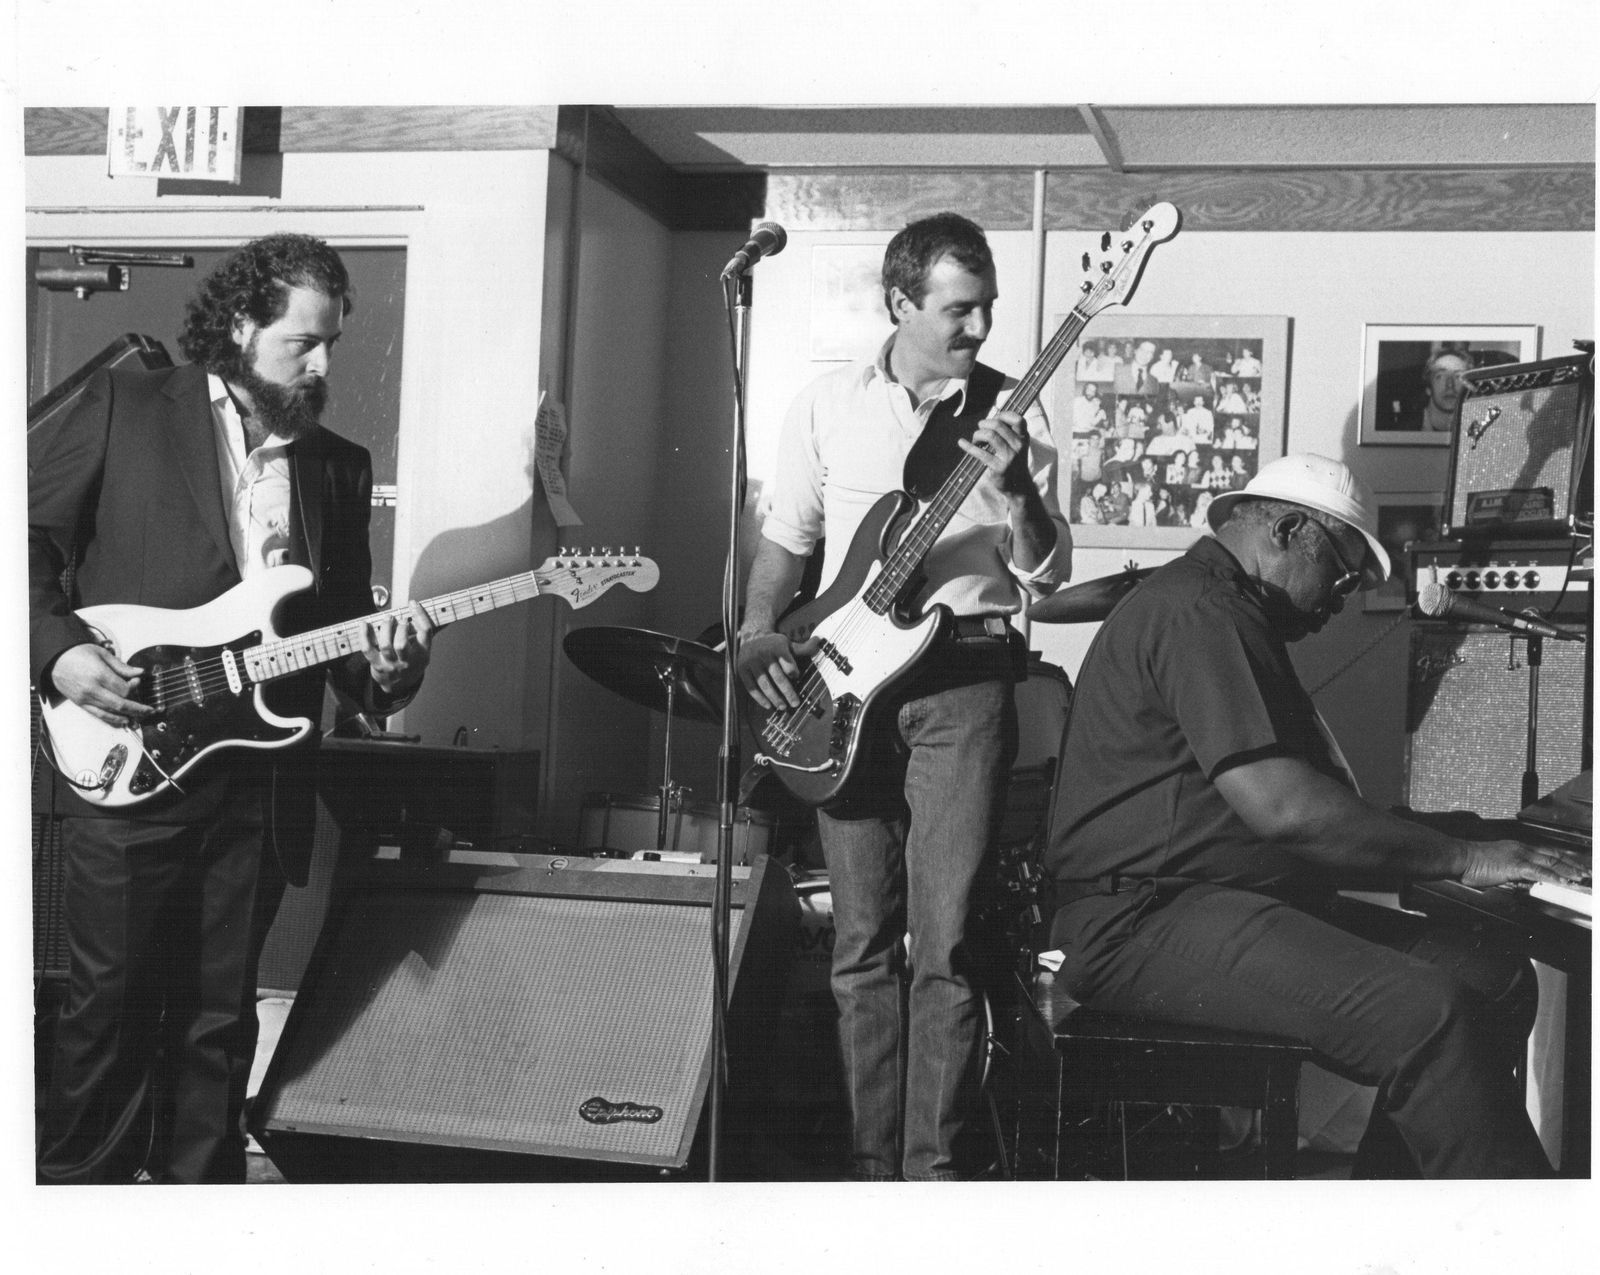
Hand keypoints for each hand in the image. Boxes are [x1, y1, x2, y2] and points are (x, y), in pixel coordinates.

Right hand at [49, 643, 153, 727]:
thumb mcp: (102, 654)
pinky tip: (123, 720)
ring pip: (111, 712)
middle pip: (120, 704)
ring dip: (128, 715)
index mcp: (99, 675)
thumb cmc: (77, 653)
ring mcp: (85, 698)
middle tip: (149, 710)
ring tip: (140, 716)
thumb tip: (139, 672)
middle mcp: (92, 689)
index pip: (124, 689)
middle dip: (138, 708)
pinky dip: (113, 719)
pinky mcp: (80, 703)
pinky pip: (99, 715)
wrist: (55, 658)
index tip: (137, 682)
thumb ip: (122, 666)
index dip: (134, 687)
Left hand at [363, 601, 433, 695]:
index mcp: (422, 654)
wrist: (399, 686)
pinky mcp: (376, 665)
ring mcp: (390, 664)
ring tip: (388, 619)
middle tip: (400, 620)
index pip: (425, 633)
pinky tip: (365, 624)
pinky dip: (364, 635)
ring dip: (385, 628)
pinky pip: (367, 649)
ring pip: (385, 646)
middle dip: (400, 628)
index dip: (420, 615)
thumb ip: (424, 634)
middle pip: (402, 644)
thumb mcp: (423, 651)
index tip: (413, 604)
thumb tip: (431, 612)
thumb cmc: (412, 662)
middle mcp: (407, 661)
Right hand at [735, 630, 820, 710]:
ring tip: (783, 706)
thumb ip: (803, 647)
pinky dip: (759, 698)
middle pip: (777, 676)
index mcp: (777, 646)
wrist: (751, 636)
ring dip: (774, 697)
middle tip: (795, 703)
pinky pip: (751, 687)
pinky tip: (768, 705)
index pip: (787, 662)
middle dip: (787, 692)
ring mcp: (751, 662)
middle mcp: (763, 653)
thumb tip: (819, 641)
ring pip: (764, 684)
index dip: (793, 671)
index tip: (796, 677)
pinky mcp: (742, 669)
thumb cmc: (774, 645)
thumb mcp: (788, 644)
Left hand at [960, 409, 1030, 498]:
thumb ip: (1008, 432)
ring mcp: (1009, 457)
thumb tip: (988, 419)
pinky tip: (961, 443)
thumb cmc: (1014, 461)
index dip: (1002, 415)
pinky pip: (980, 453)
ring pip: (990, 435)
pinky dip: (968, 446)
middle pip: (998, 424)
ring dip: (977, 434)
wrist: (1020, 486)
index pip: (1017, 418)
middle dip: (984, 424)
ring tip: (975, 440)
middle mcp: (1019, 445)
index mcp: (1024, 437)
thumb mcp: (1018, 445)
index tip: (993, 419)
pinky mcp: (999, 468)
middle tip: (979, 430)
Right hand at [1458, 838, 1590, 889]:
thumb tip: (1527, 882)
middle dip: (1573, 865)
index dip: (1563, 860)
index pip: (1547, 853)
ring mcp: (1520, 855)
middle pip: (1554, 856)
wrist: (1461, 857)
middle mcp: (1522, 849)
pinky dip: (1555, 877)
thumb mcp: (1498, 866)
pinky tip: (1564, 882)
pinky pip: (1540, 872)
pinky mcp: (1516, 865)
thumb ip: (1514, 872)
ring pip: (1552, 863)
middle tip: (1587, 873)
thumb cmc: (1473, 863)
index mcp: (1518, 848)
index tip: (1575, 867)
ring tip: (1582, 878)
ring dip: (1570, 871)